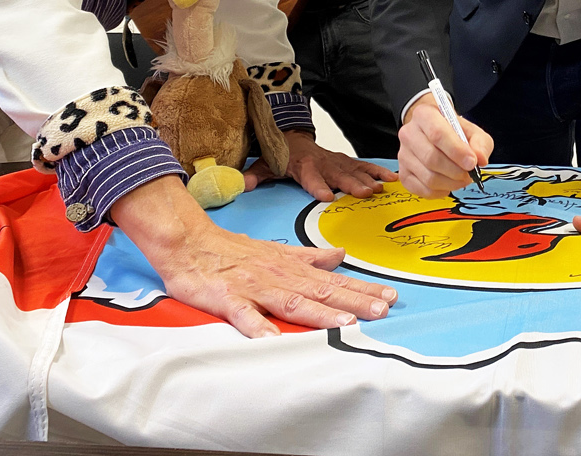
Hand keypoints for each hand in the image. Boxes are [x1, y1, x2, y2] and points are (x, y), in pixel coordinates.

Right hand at [110, 175, 395, 337]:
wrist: (189, 242)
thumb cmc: (233, 251)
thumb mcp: (277, 252)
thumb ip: (310, 257)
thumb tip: (341, 256)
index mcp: (291, 268)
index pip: (333, 281)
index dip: (362, 290)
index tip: (390, 297)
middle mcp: (279, 277)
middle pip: (321, 291)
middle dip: (354, 301)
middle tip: (383, 309)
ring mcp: (254, 287)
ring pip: (291, 301)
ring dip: (319, 312)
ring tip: (345, 324)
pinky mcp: (226, 298)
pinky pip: (242, 314)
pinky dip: (256, 325)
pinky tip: (271, 338)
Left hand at [244, 130, 394, 201]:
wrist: (291, 136)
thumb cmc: (281, 155)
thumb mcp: (266, 164)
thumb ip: (257, 175)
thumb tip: (244, 184)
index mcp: (303, 165)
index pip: (310, 177)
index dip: (318, 186)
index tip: (326, 196)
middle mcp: (323, 162)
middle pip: (338, 174)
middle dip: (352, 183)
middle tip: (365, 193)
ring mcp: (336, 161)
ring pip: (354, 170)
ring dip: (368, 179)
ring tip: (382, 188)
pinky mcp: (345, 161)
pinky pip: (363, 165)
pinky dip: (378, 171)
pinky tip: (392, 178)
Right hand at [397, 93, 492, 197]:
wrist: (432, 132)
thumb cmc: (452, 131)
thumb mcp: (472, 130)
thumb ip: (480, 143)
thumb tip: (480, 160)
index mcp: (424, 115)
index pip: (438, 134)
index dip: (457, 151)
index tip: (472, 162)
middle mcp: (409, 134)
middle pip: (432, 158)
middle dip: (456, 171)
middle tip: (469, 174)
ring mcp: (403, 155)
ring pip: (428, 177)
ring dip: (451, 183)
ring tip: (461, 178)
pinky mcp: (403, 173)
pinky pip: (422, 190)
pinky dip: (440, 192)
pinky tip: (448, 184)